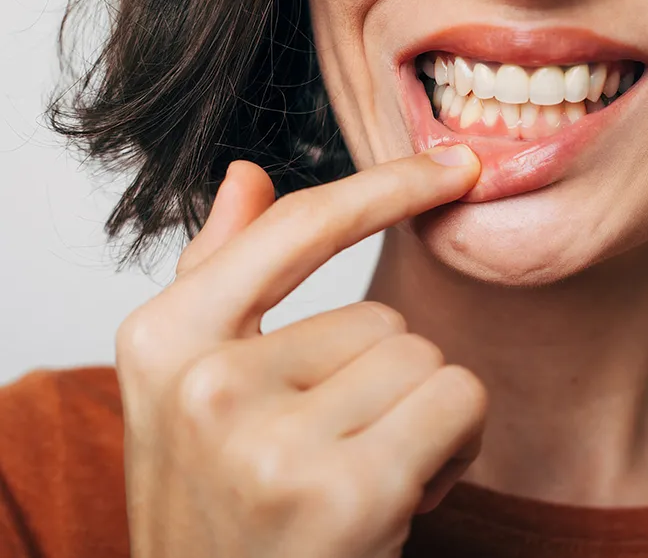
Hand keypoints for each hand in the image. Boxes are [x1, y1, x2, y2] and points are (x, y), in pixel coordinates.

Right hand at [116, 146, 485, 557]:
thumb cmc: (222, 508)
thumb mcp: (189, 391)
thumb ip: (217, 275)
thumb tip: (246, 175)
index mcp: (163, 341)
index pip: (295, 229)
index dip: (386, 187)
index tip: (455, 165)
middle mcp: (206, 383)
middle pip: (382, 315)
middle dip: (386, 383)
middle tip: (341, 451)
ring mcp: (271, 439)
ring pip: (425, 358)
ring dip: (420, 417)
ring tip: (364, 475)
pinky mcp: (345, 490)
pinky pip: (458, 400)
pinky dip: (456, 445)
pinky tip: (402, 498)